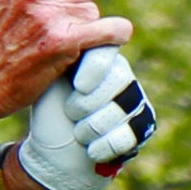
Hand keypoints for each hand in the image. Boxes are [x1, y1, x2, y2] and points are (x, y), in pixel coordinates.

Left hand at [15, 56, 159, 189]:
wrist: (54, 154)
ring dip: (94, 126)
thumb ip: (59, 57)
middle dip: (89, 102)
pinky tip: (91, 150)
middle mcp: (120, 74)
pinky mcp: (143, 127)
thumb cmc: (49, 114)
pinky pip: (133, 132)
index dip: (96, 67)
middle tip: (70, 113)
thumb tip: (65, 35)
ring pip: (125, 107)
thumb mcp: (47, 82)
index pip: (107, 50)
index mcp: (98, 57)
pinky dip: (107, 144)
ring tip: (78, 135)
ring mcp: (135, 100)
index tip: (78, 85)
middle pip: (118, 78)